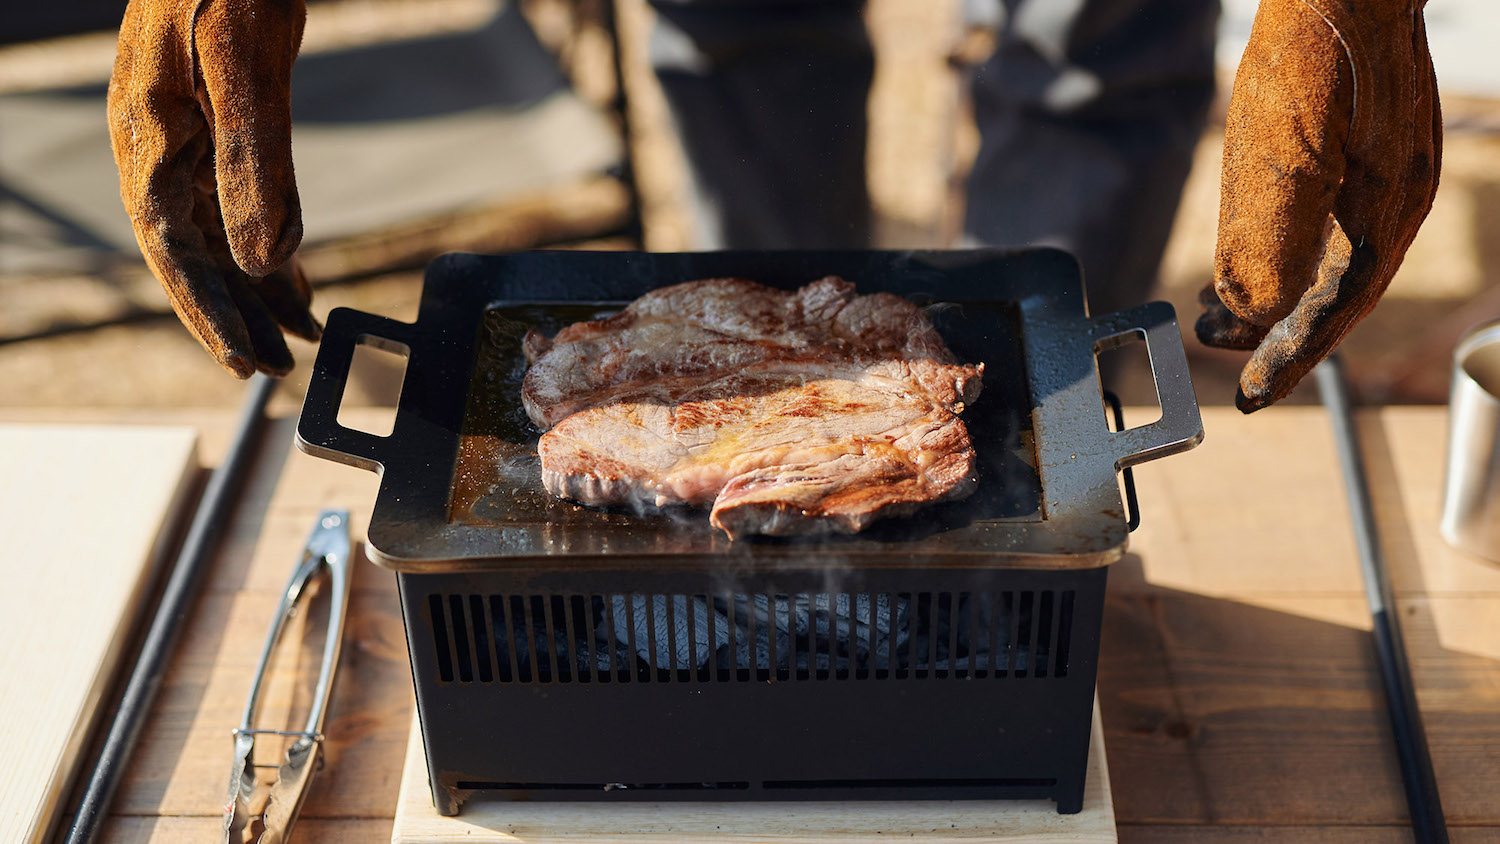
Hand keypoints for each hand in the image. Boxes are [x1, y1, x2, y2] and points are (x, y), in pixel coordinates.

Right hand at [108, 0, 318, 377]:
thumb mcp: (245, 66)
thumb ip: (253, 161)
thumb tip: (258, 260)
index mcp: (150, 140)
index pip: (175, 251)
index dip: (208, 313)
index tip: (243, 362)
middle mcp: (160, 150)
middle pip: (198, 256)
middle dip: (238, 316)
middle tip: (282, 368)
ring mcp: (184, 140)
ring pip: (220, 236)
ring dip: (257, 289)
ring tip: (298, 336)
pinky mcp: (214, 129)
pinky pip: (237, 203)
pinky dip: (267, 244)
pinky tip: (293, 276)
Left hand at [1197, 0, 1438, 411]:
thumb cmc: (1312, 54)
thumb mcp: (1281, 158)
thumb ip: (1271, 244)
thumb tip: (1255, 316)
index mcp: (1387, 209)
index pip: (1337, 309)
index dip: (1291, 356)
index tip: (1250, 397)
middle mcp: (1395, 194)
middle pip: (1338, 289)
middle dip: (1281, 328)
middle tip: (1227, 356)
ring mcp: (1384, 164)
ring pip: (1330, 254)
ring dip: (1277, 290)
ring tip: (1220, 312)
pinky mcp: (1363, 140)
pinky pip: (1327, 216)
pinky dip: (1287, 246)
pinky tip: (1249, 245)